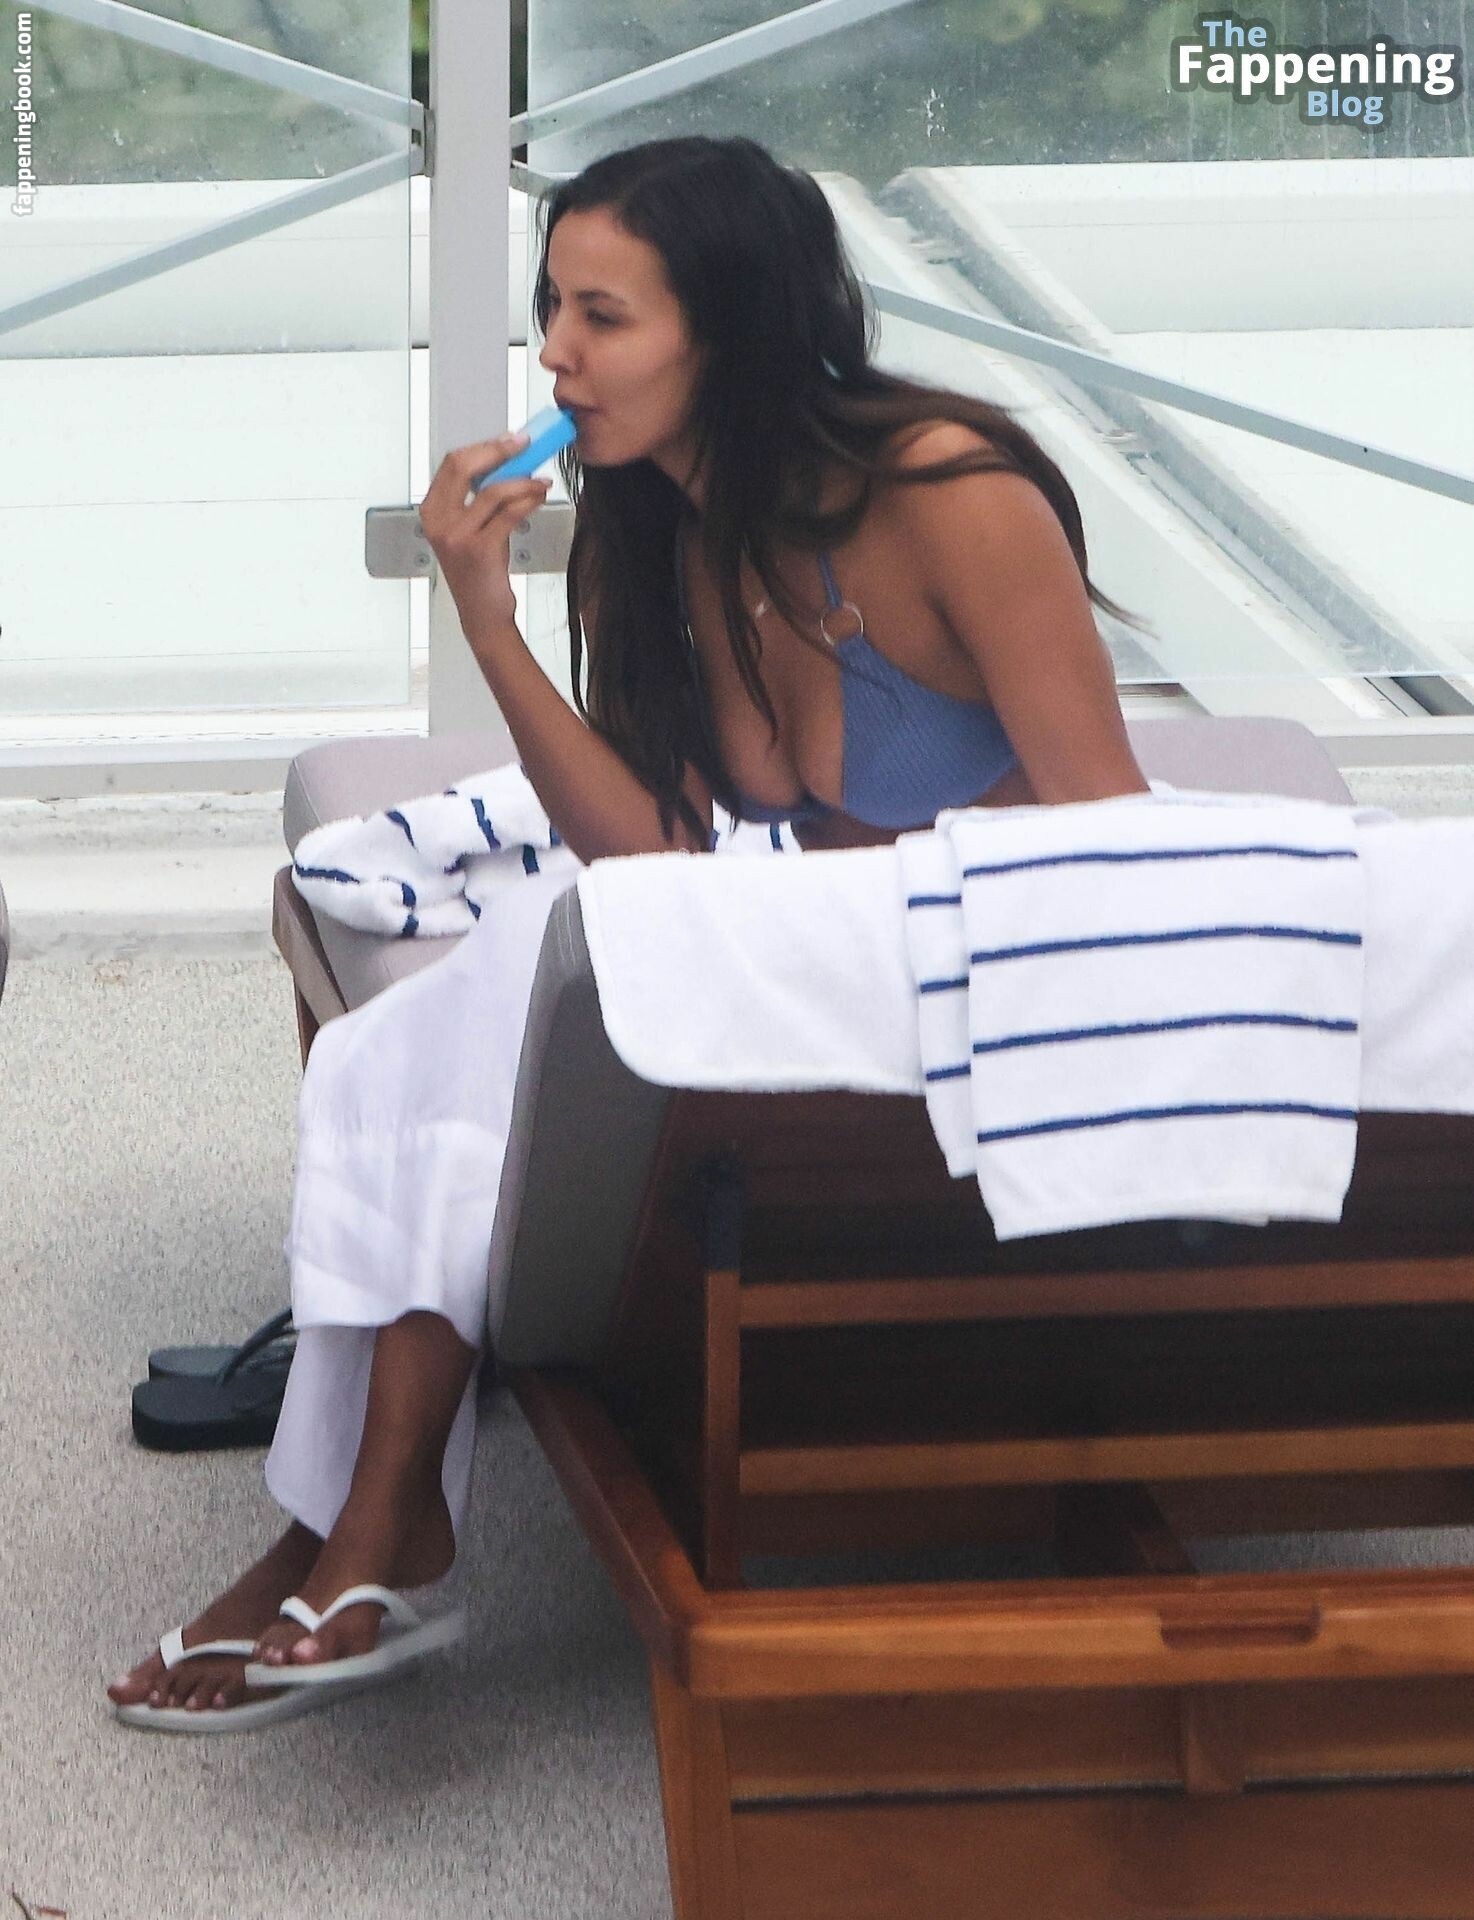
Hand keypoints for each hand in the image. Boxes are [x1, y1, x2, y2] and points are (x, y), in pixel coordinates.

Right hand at [418, 433, 553, 642]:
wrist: (483, 613)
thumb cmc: (481, 570)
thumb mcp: (472, 528)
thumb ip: (480, 497)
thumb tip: (509, 460)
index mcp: (431, 510)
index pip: (453, 463)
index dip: (484, 447)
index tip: (510, 440)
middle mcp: (438, 521)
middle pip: (464, 467)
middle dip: (499, 451)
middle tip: (526, 445)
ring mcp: (456, 535)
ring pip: (493, 490)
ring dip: (523, 480)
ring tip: (541, 481)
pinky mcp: (479, 549)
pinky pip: (509, 512)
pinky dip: (529, 499)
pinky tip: (540, 496)